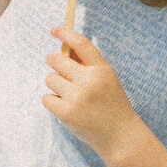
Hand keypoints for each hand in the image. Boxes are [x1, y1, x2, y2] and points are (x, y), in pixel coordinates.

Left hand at [43, 27, 139, 157]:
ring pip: (50, 78)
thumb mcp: (107, 79)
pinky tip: (65, 106)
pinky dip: (52, 101)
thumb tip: (65, 48)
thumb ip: (88, 64)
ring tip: (68, 94)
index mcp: (101, 69)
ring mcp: (77, 97)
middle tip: (56, 66)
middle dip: (53, 61)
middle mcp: (89, 81)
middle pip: (58, 60)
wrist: (119, 136)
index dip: (65, 33)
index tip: (55, 30)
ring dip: (55, 84)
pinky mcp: (66, 113)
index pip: (81, 43)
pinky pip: (46, 98)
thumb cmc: (112, 105)